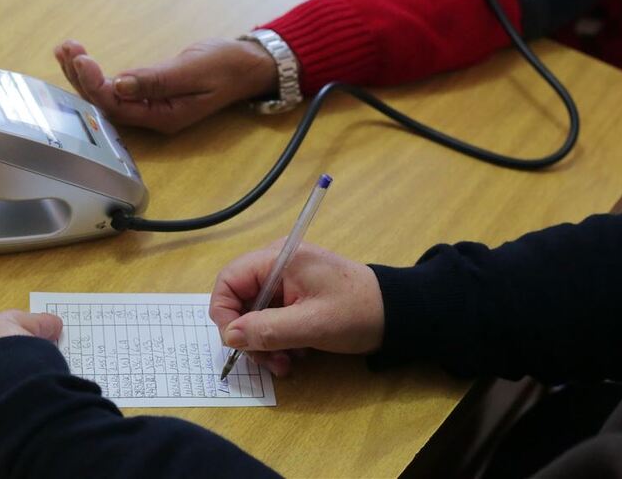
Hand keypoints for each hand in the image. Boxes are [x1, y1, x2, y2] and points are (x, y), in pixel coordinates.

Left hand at [53, 38, 277, 132]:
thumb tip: (120, 84)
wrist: (248, 65)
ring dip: (83, 74)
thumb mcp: (194, 71)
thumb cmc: (227, 66)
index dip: (95, 85)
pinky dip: (96, 72)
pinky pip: (115, 86)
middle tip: (66, 49)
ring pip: (107, 94)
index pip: (117, 106)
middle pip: (105, 103)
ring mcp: (148, 105)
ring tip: (65, 49)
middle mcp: (150, 116)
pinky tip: (79, 59)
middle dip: (81, 77)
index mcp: (162, 117)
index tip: (82, 59)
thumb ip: (157, 80)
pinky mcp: (148, 92)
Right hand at [209, 241, 383, 375]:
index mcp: (278, 258)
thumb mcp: (311, 325)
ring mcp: (286, 279)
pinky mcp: (295, 294)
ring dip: (264, 343)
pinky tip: (296, 354)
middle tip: (269, 362)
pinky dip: (277, 339)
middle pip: (239, 299)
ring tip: (286, 364)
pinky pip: (271, 317)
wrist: (397, 314)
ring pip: (254, 313)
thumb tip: (229, 336)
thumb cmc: (357, 312)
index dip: (224, 314)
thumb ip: (266, 330)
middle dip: (249, 335)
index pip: (228, 280)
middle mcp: (276, 263)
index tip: (238, 344)